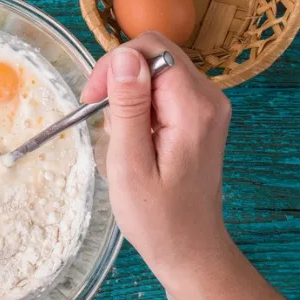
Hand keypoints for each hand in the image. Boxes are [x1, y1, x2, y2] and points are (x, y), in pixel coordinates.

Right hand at [81, 32, 233, 287]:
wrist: (190, 249)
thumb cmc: (156, 218)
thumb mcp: (131, 165)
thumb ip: (128, 108)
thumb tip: (123, 57)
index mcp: (193, 108)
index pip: (151, 50)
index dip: (114, 66)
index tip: (90, 101)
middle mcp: (208, 99)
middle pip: (156, 54)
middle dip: (119, 76)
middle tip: (98, 116)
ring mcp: (207, 107)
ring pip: (157, 71)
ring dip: (128, 94)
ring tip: (120, 135)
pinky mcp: (200, 117)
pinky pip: (163, 91)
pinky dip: (140, 106)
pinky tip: (134, 137)